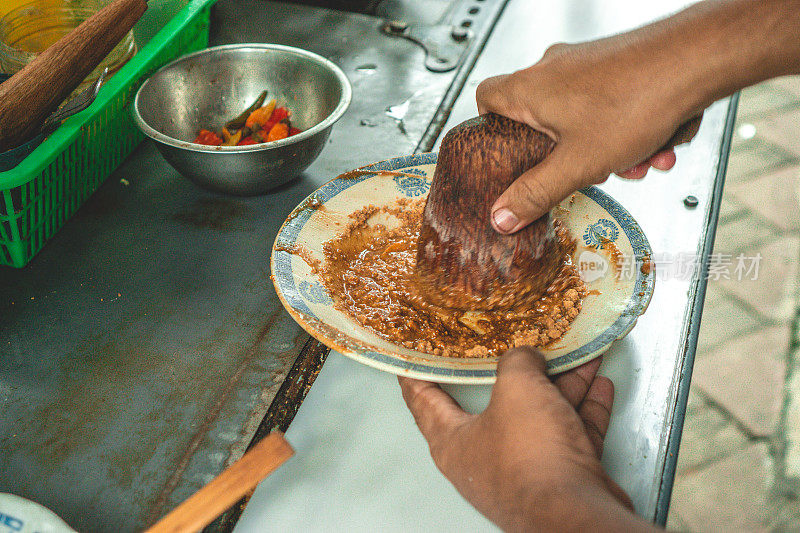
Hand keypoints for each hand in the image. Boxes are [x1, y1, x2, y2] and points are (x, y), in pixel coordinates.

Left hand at [399, 348, 654, 531]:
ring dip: (561, 385)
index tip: (413, 357)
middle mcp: (484, 456)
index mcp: (454, 440)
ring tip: (576, 355)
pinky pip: (569, 432)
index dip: (417, 375)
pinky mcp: (559, 476)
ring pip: (540, 415)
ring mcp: (524, 468)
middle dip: (515, 371)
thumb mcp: (517, 389)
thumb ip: (517, 362)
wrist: (576, 513)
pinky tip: (599, 385)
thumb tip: (527, 356)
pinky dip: (583, 409)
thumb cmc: (531, 454)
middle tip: (516, 342)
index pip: (424, 400)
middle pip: (496, 403)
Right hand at [477, 39, 702, 233]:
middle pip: (541, 119)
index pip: (485, 98)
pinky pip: (610, 104)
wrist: (696, 59)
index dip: (491, 128)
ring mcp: (586, 63)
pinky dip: (629, 128)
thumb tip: (502, 216)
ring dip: (609, 148)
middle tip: (586, 169)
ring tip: (636, 161)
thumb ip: (536, 193)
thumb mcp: (577, 164)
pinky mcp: (617, 64)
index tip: (506, 152)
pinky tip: (656, 144)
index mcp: (530, 88)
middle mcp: (553, 69)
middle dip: (568, 154)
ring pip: (582, 117)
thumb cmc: (637, 99)